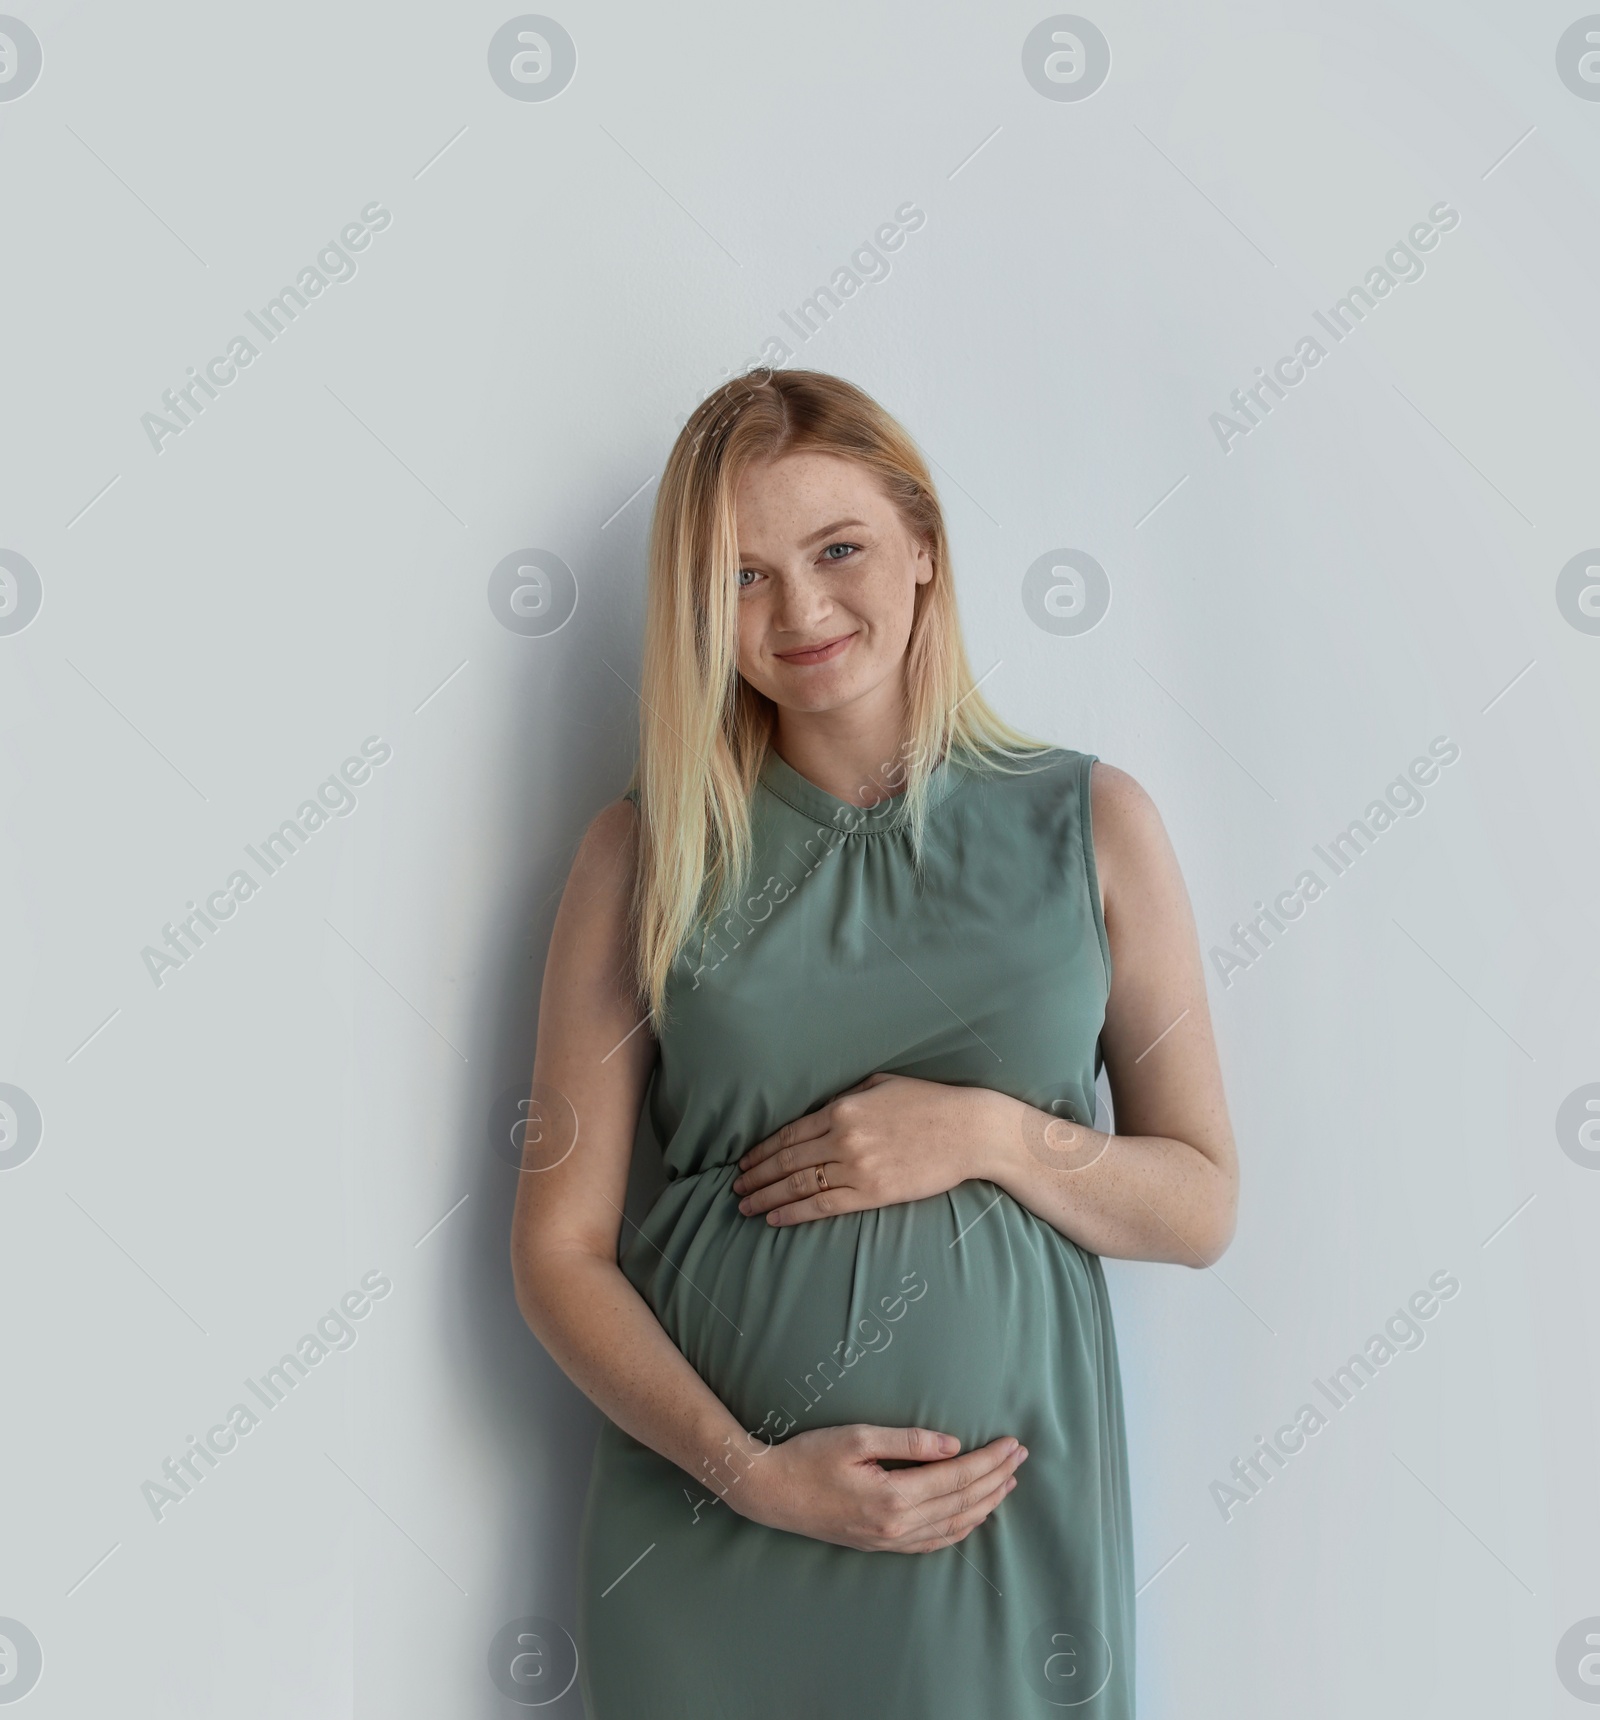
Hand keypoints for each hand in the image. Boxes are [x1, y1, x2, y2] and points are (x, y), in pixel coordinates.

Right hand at [728, 1423, 1027, 1552]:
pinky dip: (959, 1528)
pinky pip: (932, 1542)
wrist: (771, 1494)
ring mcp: (889, 1541)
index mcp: (894, 1497)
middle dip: (995, 1479)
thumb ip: (907, 1441)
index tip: (1012, 1444)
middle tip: (1020, 1458)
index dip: (989, 1461)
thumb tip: (953, 1446)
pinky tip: (971, 1516)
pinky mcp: (881, 1544)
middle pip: (961, 1503)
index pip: (957, 1478)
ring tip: (1007, 1484)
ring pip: (952, 1527)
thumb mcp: (856, 1436)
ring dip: (984, 1505)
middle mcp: (897, 1526)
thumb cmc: (808, 1457)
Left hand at [732, 1073, 994, 1224]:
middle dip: (756, 1176)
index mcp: (842, 1108)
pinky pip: (823, 1206)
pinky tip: (774, 1217)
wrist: (969, 1131)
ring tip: (745, 1205)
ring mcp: (857, 1168)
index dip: (762, 1151)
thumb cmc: (928, 1102)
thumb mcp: (880, 1085)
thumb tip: (817, 1112)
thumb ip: (845, 1098)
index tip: (745, 1162)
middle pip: (786, 1161)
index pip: (789, 1133)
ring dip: (766, 1196)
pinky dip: (794, 1213)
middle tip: (735, 1187)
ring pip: (799, 1185)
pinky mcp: (873, 1193)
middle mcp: (843, 1138)